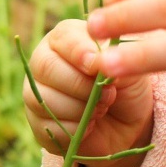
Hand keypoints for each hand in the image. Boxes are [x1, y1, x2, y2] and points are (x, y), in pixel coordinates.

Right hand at [23, 19, 154, 166]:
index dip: (80, 52)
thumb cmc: (126, 82)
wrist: (127, 122)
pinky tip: (91, 124)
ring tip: (103, 108)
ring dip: (81, 109)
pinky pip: (48, 127)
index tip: (97, 66)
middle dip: (81, 84)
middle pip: (46, 67)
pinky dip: (76, 129)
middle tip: (108, 94)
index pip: (63, 37)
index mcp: (67, 37)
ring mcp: (36, 93)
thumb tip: (97, 61)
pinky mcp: (37, 124)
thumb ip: (115, 57)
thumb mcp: (129, 65)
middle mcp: (44, 61)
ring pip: (44, 99)